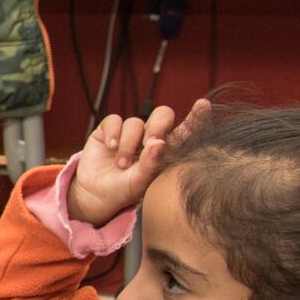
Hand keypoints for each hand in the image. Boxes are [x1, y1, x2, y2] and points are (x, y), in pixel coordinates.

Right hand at [63, 98, 210, 226]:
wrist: (96, 194)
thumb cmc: (124, 189)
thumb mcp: (141, 181)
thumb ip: (152, 162)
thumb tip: (159, 142)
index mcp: (164, 149)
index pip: (184, 129)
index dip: (195, 116)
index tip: (203, 106)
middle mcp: (149, 136)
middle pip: (162, 114)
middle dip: (157, 126)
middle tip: (150, 143)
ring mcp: (129, 132)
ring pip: (134, 122)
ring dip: (128, 144)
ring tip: (122, 165)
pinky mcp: (108, 130)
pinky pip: (114, 120)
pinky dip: (113, 134)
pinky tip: (111, 148)